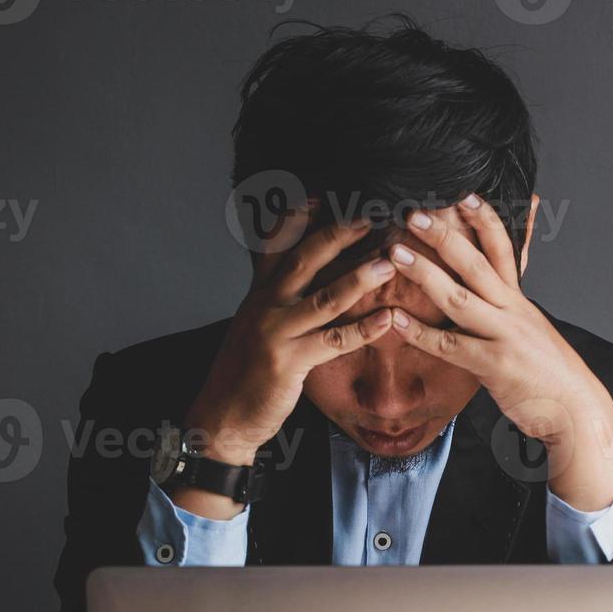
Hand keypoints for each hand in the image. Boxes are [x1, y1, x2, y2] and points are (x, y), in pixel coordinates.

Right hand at [178, 210, 395, 517]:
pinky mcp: (289, 362)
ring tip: (390, 261)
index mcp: (258, 295)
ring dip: (359, 277)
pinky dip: (364, 329)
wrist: (222, 416)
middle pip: (304, 260)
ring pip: (324, 298)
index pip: (275, 246)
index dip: (296, 219)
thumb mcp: (254, 326)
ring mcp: (276, 332)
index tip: (321, 195)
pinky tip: (388, 318)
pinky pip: (334, 340)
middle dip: (338, 235)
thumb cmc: (244, 374)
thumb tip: (303, 280)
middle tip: (370, 215)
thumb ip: (277, 300)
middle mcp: (265, 306)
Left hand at [388, 196, 612, 511]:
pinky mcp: (493, 365)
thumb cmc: (549, 375)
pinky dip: (419, 332)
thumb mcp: (531, 332)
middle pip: (476, 263)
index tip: (464, 194)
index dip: (485, 220)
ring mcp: (504, 336)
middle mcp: (513, 311)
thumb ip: (507, 311)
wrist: (576, 411)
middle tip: (415, 213)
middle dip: (445, 236)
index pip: (504, 249)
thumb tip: (488, 294)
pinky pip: (449, 344)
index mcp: (520, 301)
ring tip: (396, 254)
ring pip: (459, 297)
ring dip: (425, 273)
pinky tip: (394, 319)